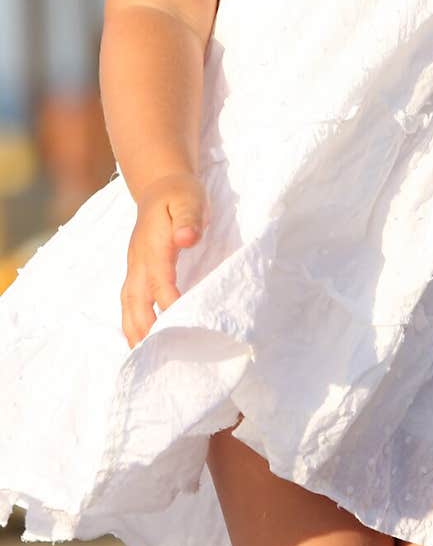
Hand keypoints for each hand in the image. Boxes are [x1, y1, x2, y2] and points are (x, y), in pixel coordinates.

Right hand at [120, 172, 207, 349]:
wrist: (159, 185)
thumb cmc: (180, 195)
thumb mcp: (190, 199)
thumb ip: (190, 218)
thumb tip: (187, 238)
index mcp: (152, 246)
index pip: (159, 281)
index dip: (168, 304)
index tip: (181, 326)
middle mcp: (138, 261)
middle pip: (135, 301)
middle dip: (144, 329)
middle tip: (156, 358)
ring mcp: (134, 267)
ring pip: (128, 305)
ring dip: (134, 331)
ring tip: (143, 360)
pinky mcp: (136, 272)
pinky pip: (129, 302)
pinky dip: (132, 323)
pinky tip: (140, 341)